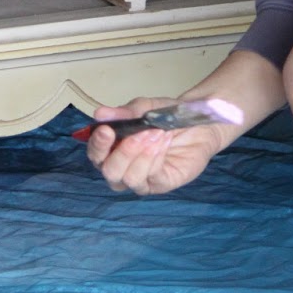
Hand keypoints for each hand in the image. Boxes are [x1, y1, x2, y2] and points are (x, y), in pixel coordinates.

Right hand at [84, 96, 227, 196]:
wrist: (196, 121)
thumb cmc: (165, 115)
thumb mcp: (144, 108)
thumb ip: (124, 113)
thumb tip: (100, 113)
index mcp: (112, 150)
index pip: (96, 154)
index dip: (98, 145)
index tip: (106, 130)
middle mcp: (123, 169)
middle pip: (109, 172)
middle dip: (122, 153)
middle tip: (140, 133)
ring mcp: (142, 180)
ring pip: (130, 178)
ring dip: (142, 154)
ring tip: (156, 133)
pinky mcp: (161, 184)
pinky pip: (152, 176)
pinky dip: (156, 157)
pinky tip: (163, 140)